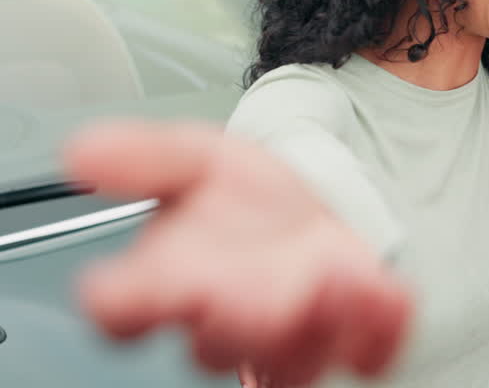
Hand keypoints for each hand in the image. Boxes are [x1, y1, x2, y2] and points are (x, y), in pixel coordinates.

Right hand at [64, 121, 411, 386]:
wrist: (311, 208)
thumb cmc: (244, 200)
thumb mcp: (196, 158)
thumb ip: (147, 157)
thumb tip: (82, 150)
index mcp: (169, 282)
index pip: (126, 309)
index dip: (122, 304)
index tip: (117, 290)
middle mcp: (225, 319)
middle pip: (216, 344)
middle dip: (233, 321)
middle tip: (246, 294)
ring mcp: (290, 335)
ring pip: (291, 358)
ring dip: (312, 326)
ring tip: (332, 279)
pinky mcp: (348, 335)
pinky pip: (365, 352)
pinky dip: (378, 331)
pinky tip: (387, 297)